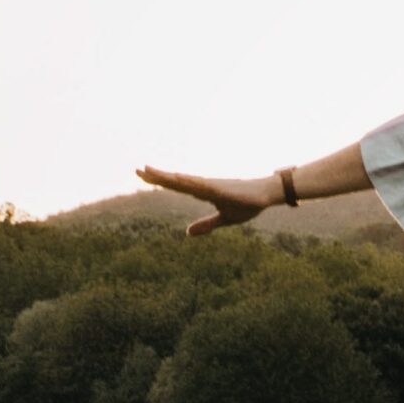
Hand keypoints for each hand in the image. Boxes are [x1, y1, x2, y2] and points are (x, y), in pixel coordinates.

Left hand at [133, 164, 278, 235]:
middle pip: (176, 180)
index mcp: (203, 192)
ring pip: (185, 181)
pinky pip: (202, 185)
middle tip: (136, 169)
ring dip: (167, 176)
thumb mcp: (224, 219)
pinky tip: (177, 178)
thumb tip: (187, 232)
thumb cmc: (247, 203)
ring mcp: (212, 186)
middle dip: (156, 176)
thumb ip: (205, 225)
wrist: (266, 195)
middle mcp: (204, 185)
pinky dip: (189, 182)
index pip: (176, 186)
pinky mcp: (221, 189)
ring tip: (149, 171)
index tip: (142, 175)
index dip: (159, 181)